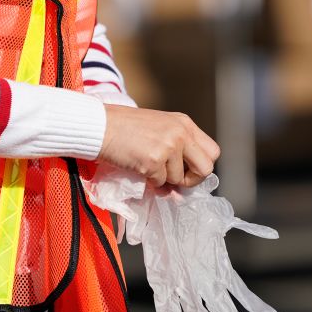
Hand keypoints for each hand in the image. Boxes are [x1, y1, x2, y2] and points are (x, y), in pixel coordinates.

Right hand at [98, 105, 219, 186]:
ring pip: (178, 179)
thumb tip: (180, 187)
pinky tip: (137, 165)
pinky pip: (159, 183)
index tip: (187, 171)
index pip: (212, 152)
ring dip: (163, 179)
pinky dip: (149, 180)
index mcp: (185, 124)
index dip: (201, 166)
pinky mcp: (154, 160)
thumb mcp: (159, 129)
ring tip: (145, 164)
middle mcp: (181, 133)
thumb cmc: (124, 128)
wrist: (99, 125)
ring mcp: (169, 146)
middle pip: (206, 168)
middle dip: (192, 180)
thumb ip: (176, 150)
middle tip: (175, 180)